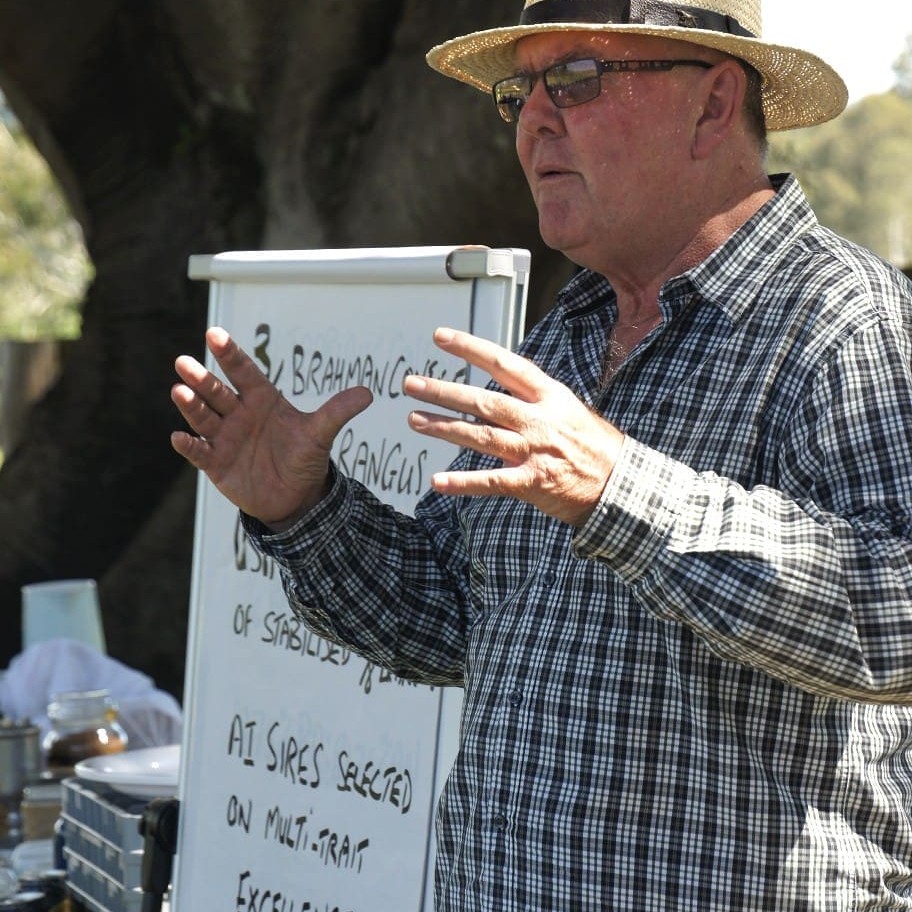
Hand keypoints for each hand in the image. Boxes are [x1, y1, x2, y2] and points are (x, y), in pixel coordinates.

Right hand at [171, 326, 371, 527]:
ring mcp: (224, 437)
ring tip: (179, 391)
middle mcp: (239, 414)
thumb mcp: (320, 434)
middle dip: (201, 378)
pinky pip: (200, 452)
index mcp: (261, 399)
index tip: (214, 333)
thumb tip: (368, 393)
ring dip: (191, 405)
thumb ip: (337, 412)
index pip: (243, 372)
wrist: (295, 497)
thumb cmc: (303, 458)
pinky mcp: (217, 463)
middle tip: (184, 362)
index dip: (229, 354)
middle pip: (217, 392)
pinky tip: (179, 437)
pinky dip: (189, 445)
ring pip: (204, 417)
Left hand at [403, 327, 623, 525]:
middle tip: (412, 384)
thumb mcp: (569, 409)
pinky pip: (491, 481)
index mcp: (549, 396)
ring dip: (444, 428)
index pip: (505, 364)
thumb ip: (534, 400)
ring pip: (481, 436)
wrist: (622, 484)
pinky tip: (437, 482)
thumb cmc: (595, 445)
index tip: (440, 337)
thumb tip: (499, 389)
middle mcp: (539, 420)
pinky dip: (463, 483)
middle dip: (444, 392)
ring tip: (414, 421)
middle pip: (484, 401)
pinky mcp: (532, 483)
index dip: (471, 348)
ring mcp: (535, 451)